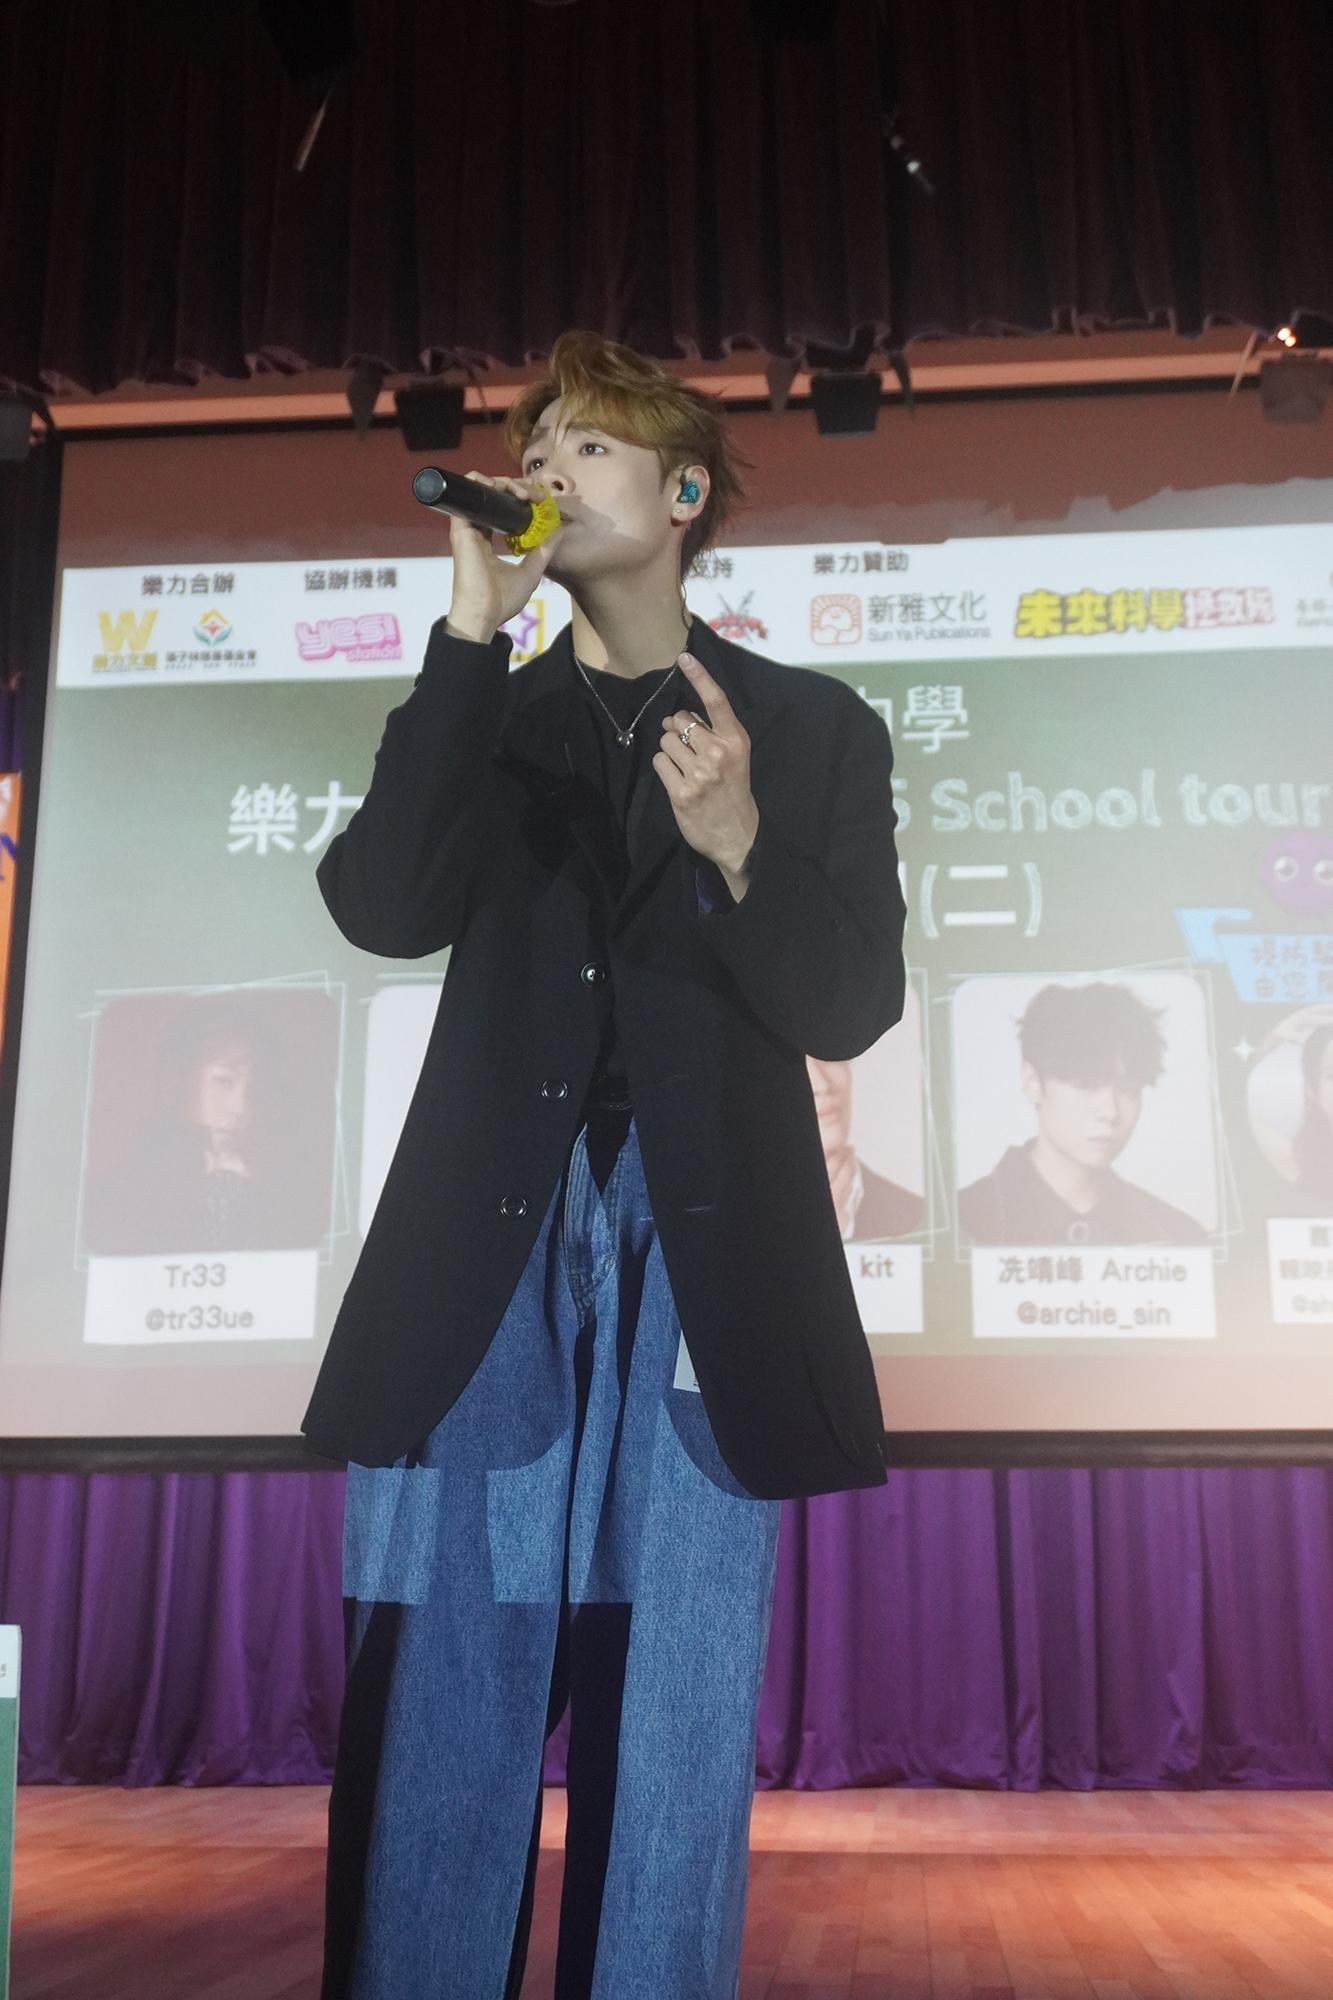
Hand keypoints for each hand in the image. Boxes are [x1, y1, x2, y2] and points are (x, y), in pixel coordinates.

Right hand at [444, 469, 565, 641]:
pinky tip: (506, 487)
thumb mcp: (531, 572)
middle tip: (534, 495)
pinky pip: (469, 491)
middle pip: (494, 495)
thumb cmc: (503, 600)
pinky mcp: (462, 525)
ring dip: (505, 482)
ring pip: (483, 488)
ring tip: (524, 493)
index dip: (520, 499)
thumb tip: (559, 530)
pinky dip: (485, 481)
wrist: (484, 613)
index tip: (539, 502)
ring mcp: (468, 525)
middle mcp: (477, 529)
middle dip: (517, 486)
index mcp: (489, 539)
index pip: (502, 508)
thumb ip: (543, 551)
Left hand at [653, 654, 759, 878]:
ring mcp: (699, 773)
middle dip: (677, 730)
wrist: (737, 835)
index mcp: (736, 740)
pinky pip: (660, 762)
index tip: (684, 658)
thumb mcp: (735, 758)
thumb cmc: (734, 791)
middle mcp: (718, 753)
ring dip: (670, 750)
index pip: (716, 702)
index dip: (700, 676)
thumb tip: (677, 717)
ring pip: (666, 740)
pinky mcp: (682, 791)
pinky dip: (664, 768)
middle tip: (688, 748)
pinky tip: (677, 780)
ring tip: (684, 767)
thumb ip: (714, 734)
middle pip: (680, 721)